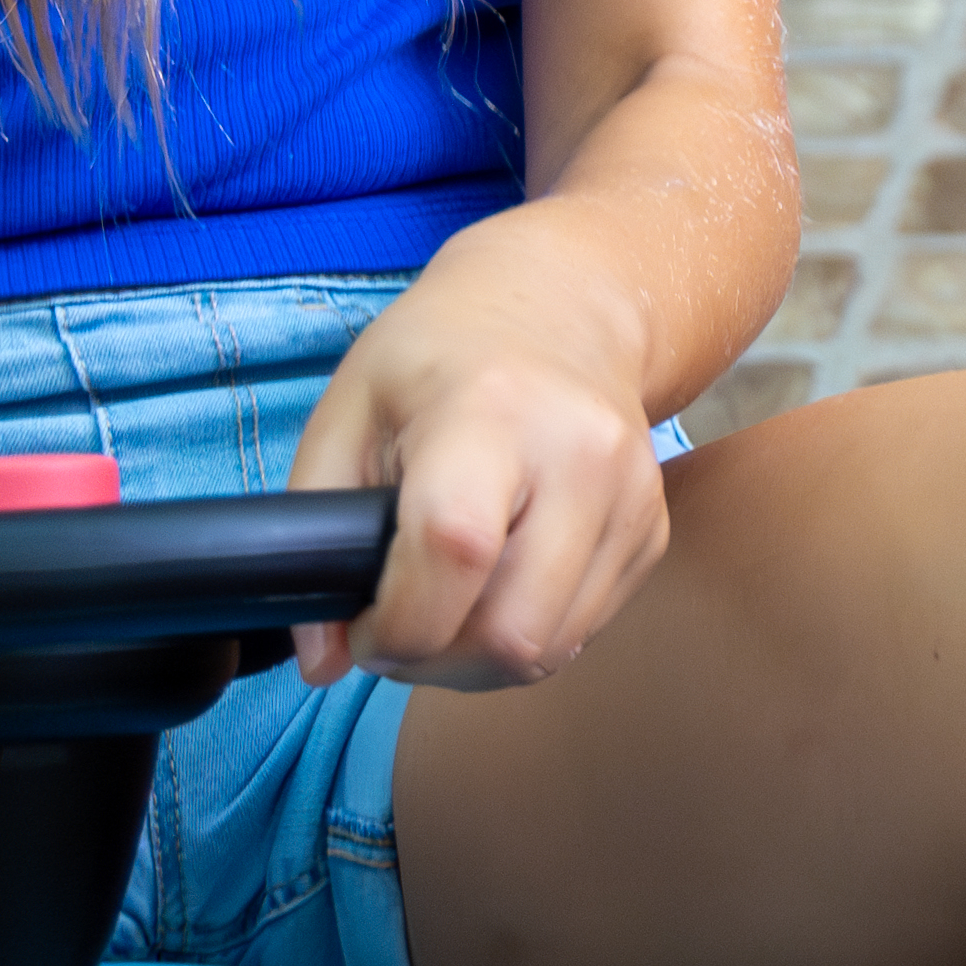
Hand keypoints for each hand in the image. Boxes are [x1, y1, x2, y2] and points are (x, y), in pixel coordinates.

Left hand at [283, 227, 674, 694]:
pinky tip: (495, 588)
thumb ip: (311, 530)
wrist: (566, 305)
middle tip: (398, 627)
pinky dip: (528, 634)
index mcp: (491, 411)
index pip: (453, 551)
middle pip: (510, 630)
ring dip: (479, 660)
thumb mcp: (348, 411)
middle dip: (433, 660)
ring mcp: (632, 495)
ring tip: (444, 609)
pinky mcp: (654, 528)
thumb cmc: (439, 355)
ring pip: (550, 649)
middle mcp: (581, 454)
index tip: (362, 624)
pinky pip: (584, 630)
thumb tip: (322, 660)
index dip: (395, 624)